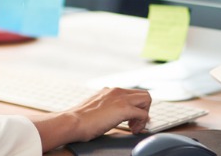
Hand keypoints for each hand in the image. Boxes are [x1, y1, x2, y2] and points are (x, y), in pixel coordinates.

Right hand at [31, 87, 150, 151]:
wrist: (73, 121)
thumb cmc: (79, 119)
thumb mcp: (94, 108)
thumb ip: (104, 107)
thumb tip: (109, 115)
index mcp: (109, 91)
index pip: (132, 93)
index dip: (135, 106)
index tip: (131, 119)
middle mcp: (117, 91)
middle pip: (143, 94)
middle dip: (143, 109)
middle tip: (134, 123)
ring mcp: (121, 98)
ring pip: (147, 99)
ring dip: (144, 114)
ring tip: (134, 127)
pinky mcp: (124, 109)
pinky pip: (143, 114)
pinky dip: (141, 123)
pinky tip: (132, 130)